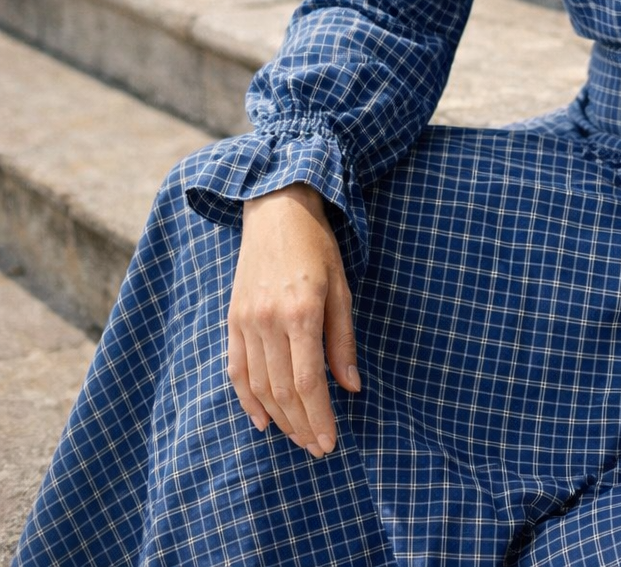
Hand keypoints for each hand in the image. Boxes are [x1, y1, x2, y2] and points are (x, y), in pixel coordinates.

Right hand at [227, 184, 360, 457]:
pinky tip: (262, 421)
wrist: (275, 209)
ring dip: (279, 418)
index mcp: (301, 311)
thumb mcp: (341, 287)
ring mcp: (246, 321)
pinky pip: (237, 369)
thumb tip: (351, 386)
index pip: (308, 382)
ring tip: (297, 437)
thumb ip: (342, 339)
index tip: (330, 442)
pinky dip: (247, 399)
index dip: (319, 417)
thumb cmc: (316, 245)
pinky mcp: (233, 320)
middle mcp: (269, 321)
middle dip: (301, 425)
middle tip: (318, 448)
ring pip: (259, 385)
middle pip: (283, 390)